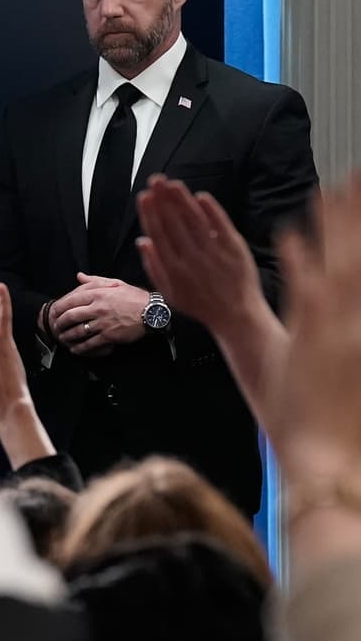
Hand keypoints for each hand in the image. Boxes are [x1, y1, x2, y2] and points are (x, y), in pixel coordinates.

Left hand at [50, 274, 149, 354]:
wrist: (153, 312)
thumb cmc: (134, 297)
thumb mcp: (115, 284)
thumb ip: (95, 280)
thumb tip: (79, 276)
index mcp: (98, 294)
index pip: (71, 300)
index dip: (59, 308)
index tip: (54, 312)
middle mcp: (98, 308)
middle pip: (71, 316)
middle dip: (60, 323)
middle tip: (56, 327)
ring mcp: (103, 323)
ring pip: (78, 331)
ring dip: (67, 336)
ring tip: (63, 338)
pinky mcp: (110, 336)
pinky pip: (90, 343)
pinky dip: (81, 348)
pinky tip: (76, 349)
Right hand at [136, 175, 263, 333]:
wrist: (236, 316)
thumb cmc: (201, 305)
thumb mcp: (169, 292)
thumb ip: (154, 266)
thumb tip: (142, 241)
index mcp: (174, 269)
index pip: (158, 234)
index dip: (150, 213)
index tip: (143, 197)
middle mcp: (192, 259)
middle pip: (174, 223)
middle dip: (163, 199)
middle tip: (155, 180)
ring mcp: (214, 253)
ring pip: (194, 220)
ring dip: (182, 200)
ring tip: (172, 183)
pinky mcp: (234, 250)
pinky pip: (220, 226)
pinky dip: (211, 210)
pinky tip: (200, 196)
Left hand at [266, 176, 360, 480]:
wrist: (335, 460)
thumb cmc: (341, 423)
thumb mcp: (348, 368)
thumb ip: (346, 331)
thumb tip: (343, 312)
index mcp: (359, 327)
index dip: (359, 238)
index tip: (354, 204)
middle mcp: (354, 322)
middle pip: (358, 258)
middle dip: (355, 219)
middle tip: (353, 180)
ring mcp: (336, 329)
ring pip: (337, 265)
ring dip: (330, 227)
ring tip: (326, 190)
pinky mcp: (310, 341)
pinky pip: (304, 293)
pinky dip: (299, 264)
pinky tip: (286, 236)